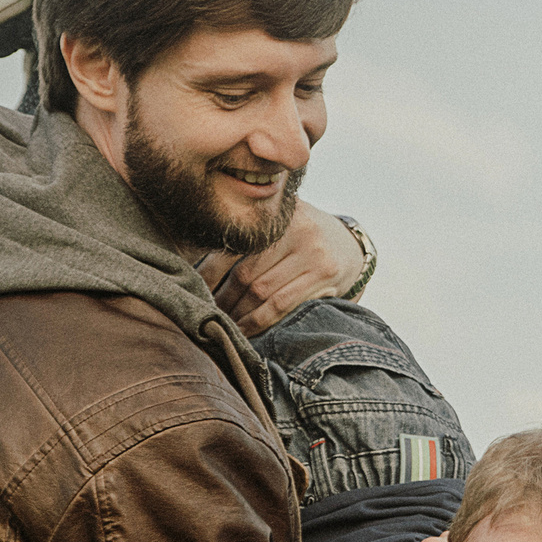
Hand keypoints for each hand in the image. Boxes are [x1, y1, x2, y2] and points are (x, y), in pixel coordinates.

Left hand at [200, 203, 366, 334]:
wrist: (349, 245)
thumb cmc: (299, 236)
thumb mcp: (277, 222)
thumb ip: (247, 233)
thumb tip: (192, 262)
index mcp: (276, 212)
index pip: (234, 247)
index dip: (209, 272)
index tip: (193, 288)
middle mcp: (298, 228)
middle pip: (247, 273)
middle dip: (223, 298)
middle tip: (205, 312)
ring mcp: (314, 254)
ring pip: (263, 293)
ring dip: (239, 314)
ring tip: (223, 323)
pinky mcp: (324, 277)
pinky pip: (282, 305)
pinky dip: (259, 321)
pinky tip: (245, 329)